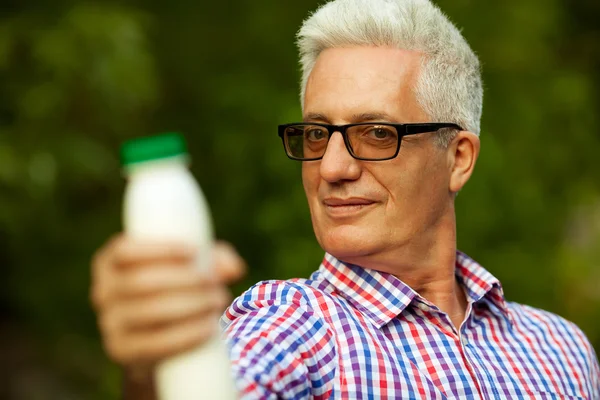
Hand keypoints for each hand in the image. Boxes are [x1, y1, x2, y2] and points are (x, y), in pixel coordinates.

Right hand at [90, 234, 245, 381]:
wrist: (157, 334)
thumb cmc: (175, 285)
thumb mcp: (190, 265)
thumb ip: (214, 259)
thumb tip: (235, 268)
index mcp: (110, 262)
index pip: (125, 250)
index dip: (159, 249)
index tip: (194, 252)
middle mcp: (102, 291)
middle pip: (140, 282)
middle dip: (184, 280)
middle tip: (215, 283)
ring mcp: (108, 323)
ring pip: (148, 312)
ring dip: (190, 306)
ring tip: (218, 301)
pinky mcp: (121, 351)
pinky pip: (151, 345)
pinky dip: (184, 336)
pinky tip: (208, 328)